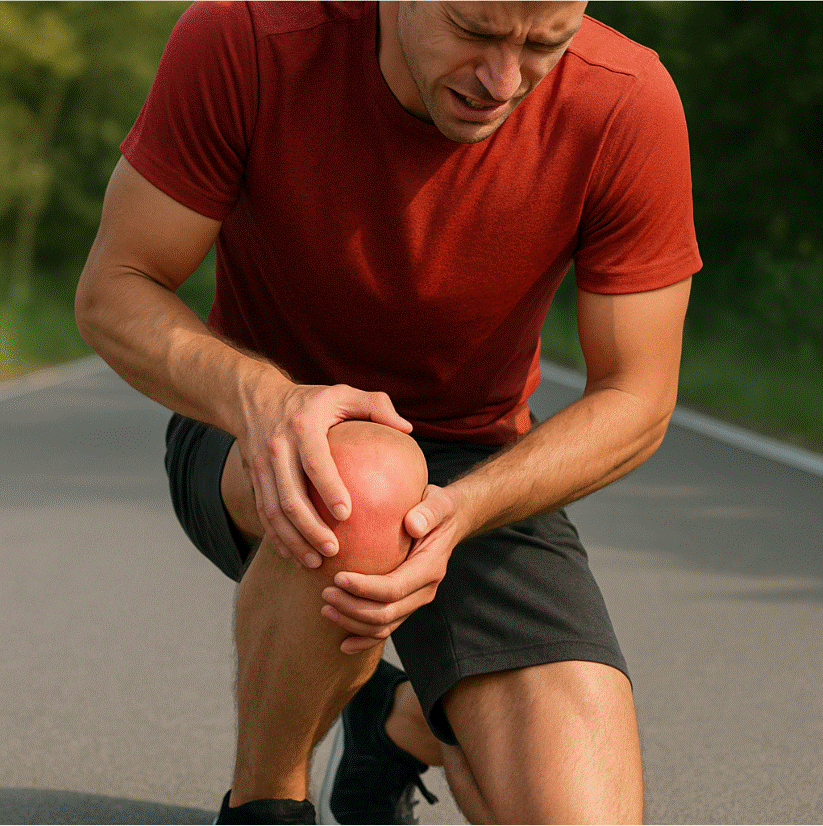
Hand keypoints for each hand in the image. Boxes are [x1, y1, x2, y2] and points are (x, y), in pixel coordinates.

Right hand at [239, 379, 410, 568]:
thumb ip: (376, 406)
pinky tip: (294, 557)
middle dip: (311, 528)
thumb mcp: (342, 393)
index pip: (315, 462)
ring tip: (316, 562)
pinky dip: (276, 538)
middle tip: (334, 551)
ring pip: (273, 512)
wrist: (254, 399)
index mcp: (303, 426)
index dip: (329, 489)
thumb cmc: (311, 400)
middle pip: (290, 496)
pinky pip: (262, 514)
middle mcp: (277, 448)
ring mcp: (261, 466)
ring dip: (293, 540)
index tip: (348, 515)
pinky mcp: (253, 479)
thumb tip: (408, 429)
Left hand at [320, 484, 467, 652]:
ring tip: (326, 608)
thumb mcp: (437, 502)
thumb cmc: (437, 509)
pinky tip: (343, 644)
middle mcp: (425, 590)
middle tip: (324, 593)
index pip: (394, 588)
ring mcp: (415, 600)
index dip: (365, 588)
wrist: (450, 523)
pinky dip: (364, 639)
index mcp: (430, 568)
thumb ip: (427, 512)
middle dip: (352, 608)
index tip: (338, 578)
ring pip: (383, 626)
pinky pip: (385, 629)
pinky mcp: (406, 604)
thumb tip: (412, 524)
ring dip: (352, 623)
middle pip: (386, 613)